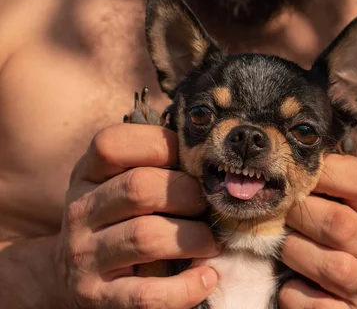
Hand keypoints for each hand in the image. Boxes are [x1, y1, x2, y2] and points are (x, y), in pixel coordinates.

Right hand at [53, 124, 218, 308]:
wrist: (64, 278)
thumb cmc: (112, 219)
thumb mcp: (116, 183)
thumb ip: (152, 165)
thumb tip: (207, 159)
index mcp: (87, 174)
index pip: (112, 144)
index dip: (160, 145)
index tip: (191, 161)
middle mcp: (80, 211)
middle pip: (139, 188)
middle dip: (187, 194)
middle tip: (207, 206)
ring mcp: (85, 256)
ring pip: (146, 236)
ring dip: (193, 238)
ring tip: (211, 242)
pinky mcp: (98, 298)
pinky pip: (146, 294)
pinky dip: (185, 287)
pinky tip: (206, 277)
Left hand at [279, 154, 356, 307]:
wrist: (328, 288)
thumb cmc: (315, 229)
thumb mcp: (323, 199)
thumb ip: (314, 175)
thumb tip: (289, 141)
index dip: (329, 174)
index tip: (296, 174)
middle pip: (340, 224)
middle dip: (300, 216)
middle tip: (280, 213)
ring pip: (333, 265)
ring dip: (295, 253)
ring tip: (281, 248)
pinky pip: (321, 306)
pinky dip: (296, 295)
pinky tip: (287, 285)